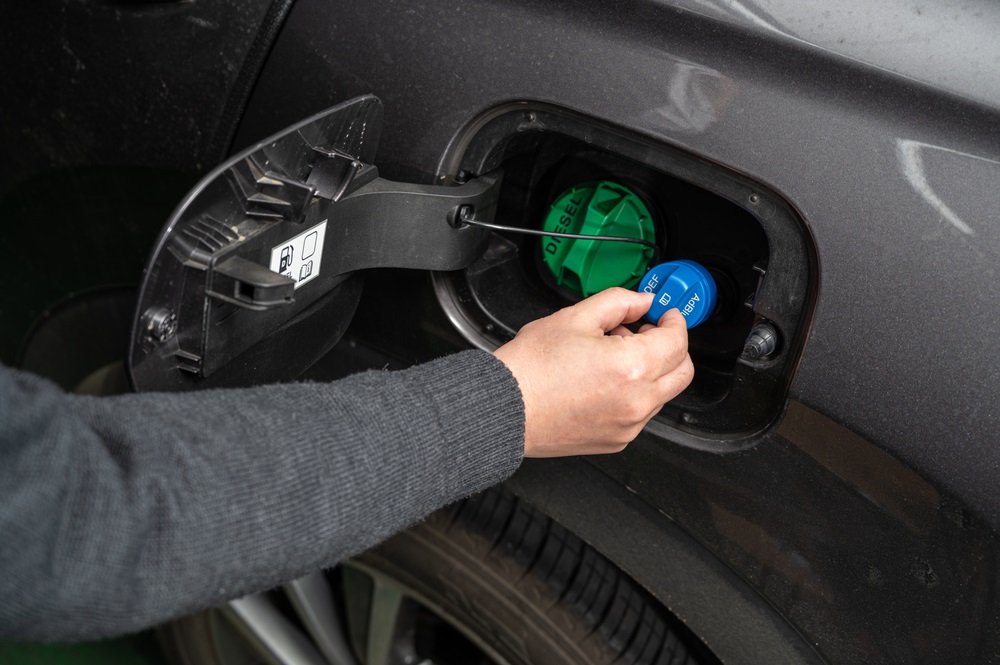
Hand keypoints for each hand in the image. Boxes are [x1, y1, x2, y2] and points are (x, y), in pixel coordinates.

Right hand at [493, 287, 693, 456]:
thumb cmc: (529, 369)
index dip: (674, 320)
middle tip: (647, 333)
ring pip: (662, 393)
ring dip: (651, 371)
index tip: (665, 314)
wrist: (503, 409)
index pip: (677, 341)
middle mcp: (637, 401)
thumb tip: (641, 301)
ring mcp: (628, 425)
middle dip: (672, 348)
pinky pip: (640, 413)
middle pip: (682, 372)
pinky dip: (633, 394)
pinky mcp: (616, 441)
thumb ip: (618, 303)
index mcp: (631, 366)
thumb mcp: (574, 318)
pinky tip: (603, 380)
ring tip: (612, 356)